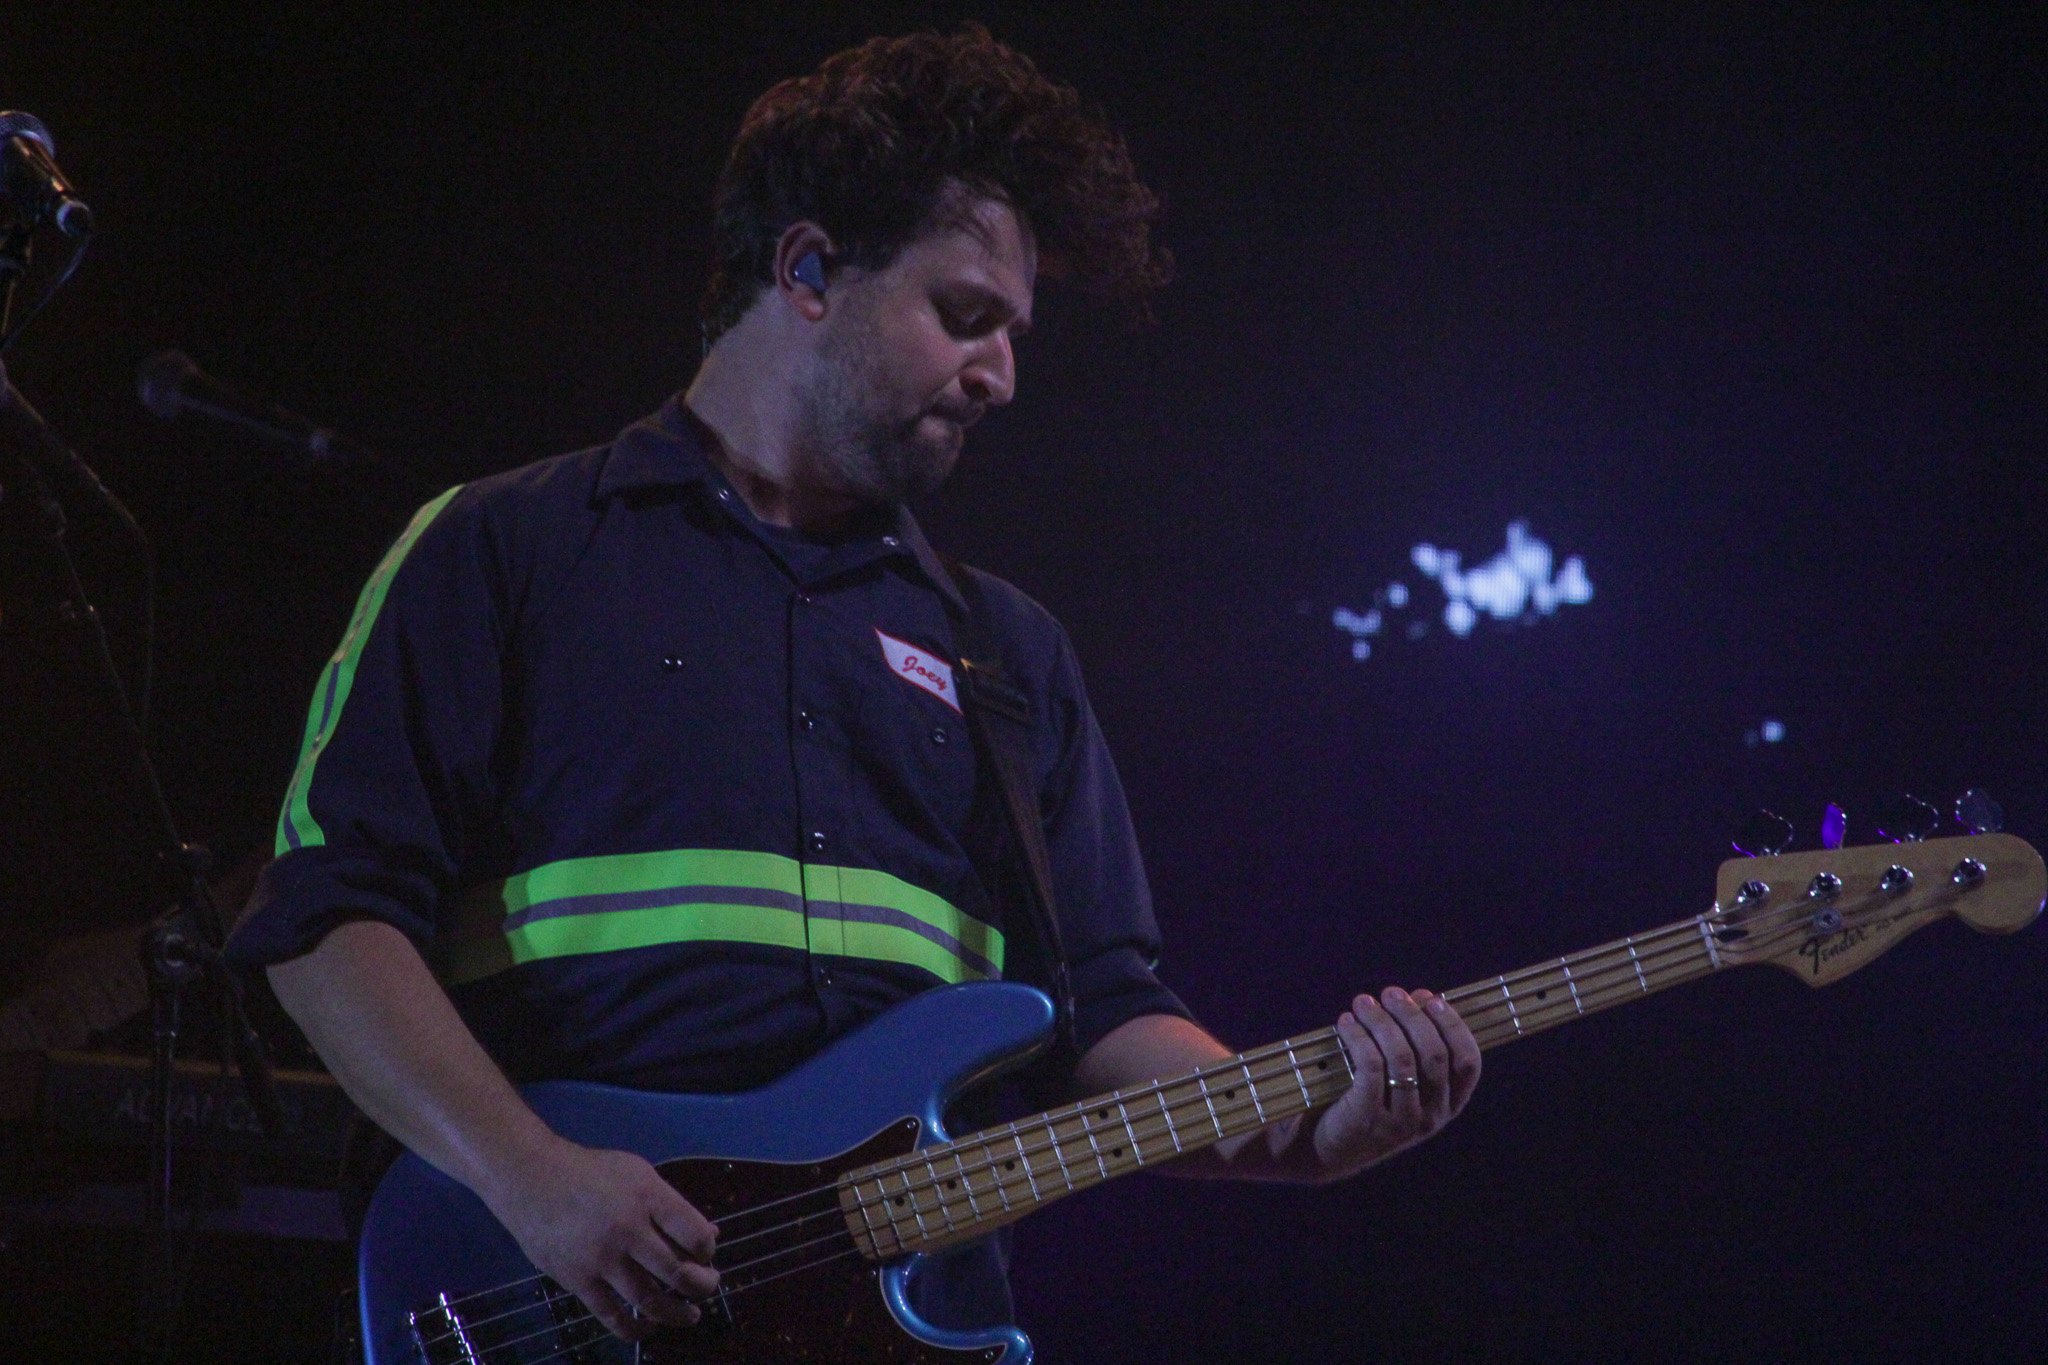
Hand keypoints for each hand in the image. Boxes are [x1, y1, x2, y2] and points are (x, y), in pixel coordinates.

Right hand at [483, 1137, 719, 1341]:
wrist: (530, 1178)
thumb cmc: (590, 1172)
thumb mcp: (638, 1174)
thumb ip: (671, 1206)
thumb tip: (710, 1235)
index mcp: (647, 1196)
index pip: (694, 1234)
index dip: (708, 1251)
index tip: (706, 1255)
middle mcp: (627, 1228)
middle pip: (677, 1272)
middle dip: (701, 1286)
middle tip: (708, 1288)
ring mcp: (601, 1258)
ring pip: (648, 1300)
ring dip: (676, 1313)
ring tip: (690, 1314)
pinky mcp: (577, 1279)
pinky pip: (611, 1315)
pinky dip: (634, 1328)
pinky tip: (648, 1327)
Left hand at [1309, 988, 1480, 1178]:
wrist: (1331, 1149)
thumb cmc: (1373, 1102)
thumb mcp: (1406, 1084)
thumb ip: (1418, 1048)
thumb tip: (1419, 997)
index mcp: (1449, 1105)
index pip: (1468, 1062)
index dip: (1453, 1025)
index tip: (1431, 999)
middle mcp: (1431, 1116)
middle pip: (1434, 1053)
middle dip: (1412, 1015)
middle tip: (1391, 993)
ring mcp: (1401, 1121)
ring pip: (1402, 1057)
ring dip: (1381, 1021)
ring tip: (1363, 1002)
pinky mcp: (1368, 1117)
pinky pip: (1370, 1066)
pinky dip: (1358, 1037)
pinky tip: (1346, 1023)